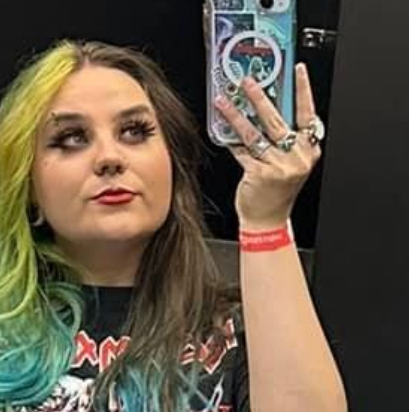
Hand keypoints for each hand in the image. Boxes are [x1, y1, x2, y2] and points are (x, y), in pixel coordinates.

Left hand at [215, 64, 322, 229]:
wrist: (268, 222)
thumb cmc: (277, 192)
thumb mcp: (290, 163)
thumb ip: (285, 139)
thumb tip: (267, 108)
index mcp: (309, 150)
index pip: (307, 114)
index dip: (303, 90)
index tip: (297, 70)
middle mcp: (296, 157)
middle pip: (277, 120)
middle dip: (260, 97)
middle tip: (248, 81)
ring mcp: (279, 167)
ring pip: (255, 133)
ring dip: (237, 115)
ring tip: (225, 101)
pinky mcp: (260, 175)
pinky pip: (243, 151)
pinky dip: (231, 140)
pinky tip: (222, 129)